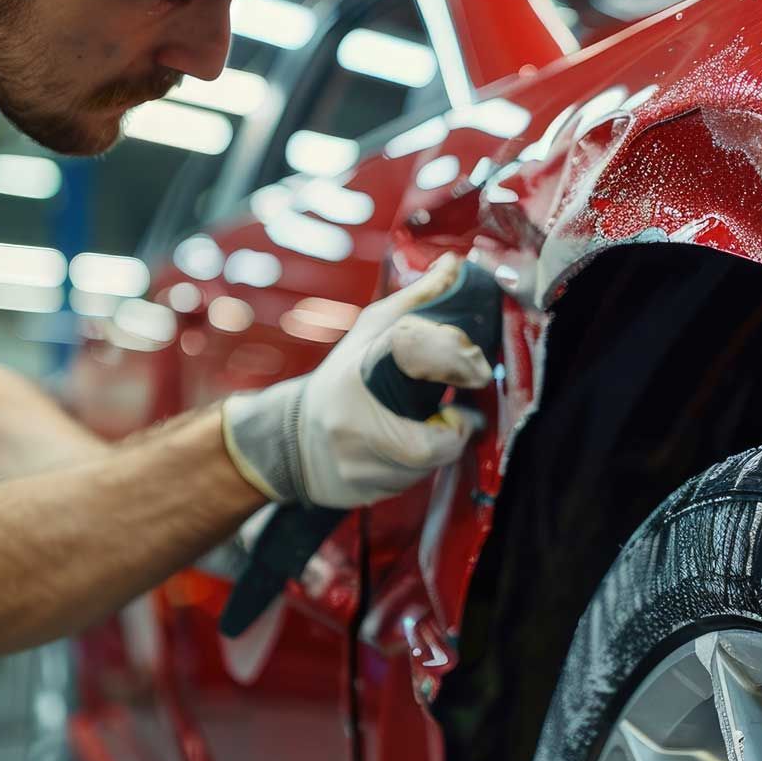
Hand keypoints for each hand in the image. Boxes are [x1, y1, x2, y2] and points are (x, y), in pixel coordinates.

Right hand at [221, 254, 493, 507]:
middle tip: (455, 416)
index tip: (476, 373)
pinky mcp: (357, 495)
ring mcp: (352, 465)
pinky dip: (415, 472)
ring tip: (427, 431)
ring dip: (436, 453)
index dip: (454, 364)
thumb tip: (455, 265)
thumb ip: (418, 301)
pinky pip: (406, 487)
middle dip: (452, 433)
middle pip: (429, 444)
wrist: (285, 438)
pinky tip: (404, 454)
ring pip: (422, 470)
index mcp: (357, 377)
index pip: (417, 366)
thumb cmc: (340, 380)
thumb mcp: (371, 333)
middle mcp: (350, 425)